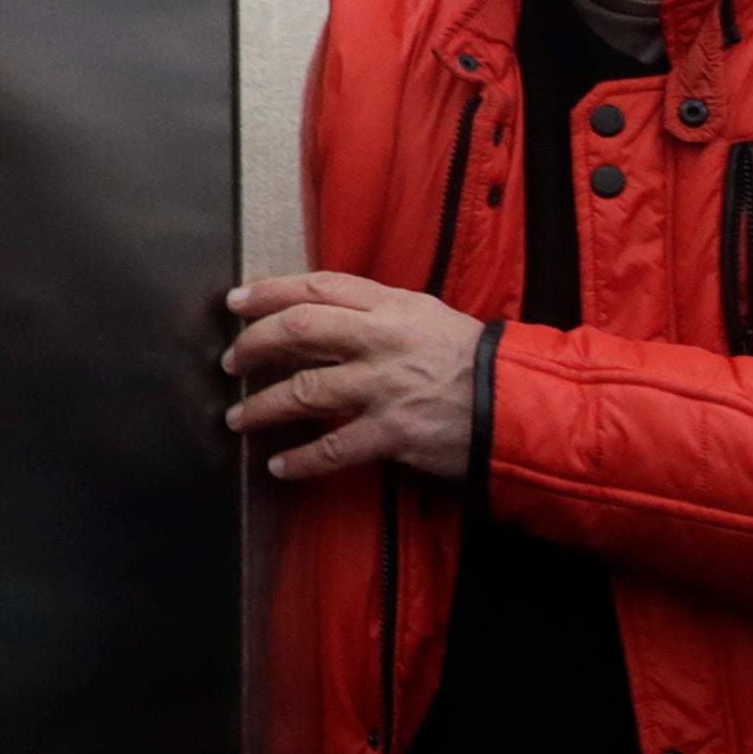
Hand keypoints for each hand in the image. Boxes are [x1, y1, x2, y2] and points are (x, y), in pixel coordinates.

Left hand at [224, 272, 487, 480]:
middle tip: (232, 360)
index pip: (317, 288)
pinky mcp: (394, 433)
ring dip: (263, 407)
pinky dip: (300, 460)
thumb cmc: (472, 360)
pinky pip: (333, 449)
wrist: (521, 404)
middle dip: (254, 345)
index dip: (269, 292)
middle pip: (299, 331)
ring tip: (239, 418)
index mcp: (392, 307)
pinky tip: (279, 466)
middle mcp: (383, 341)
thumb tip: (318, 313)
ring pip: (305, 392)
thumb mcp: (426, 316)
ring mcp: (386, 388)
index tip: (237, 302)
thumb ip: (374, 311)